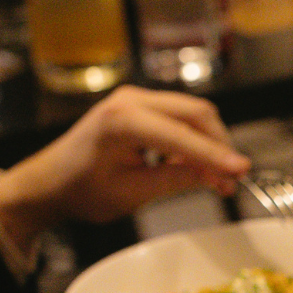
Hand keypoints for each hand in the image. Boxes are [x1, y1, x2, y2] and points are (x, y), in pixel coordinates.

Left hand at [0, 86, 251, 252]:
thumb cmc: (81, 189)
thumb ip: (175, 180)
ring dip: (209, 145)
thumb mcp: (131, 193)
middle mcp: (131, 100)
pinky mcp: (141, 107)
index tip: (242, 171)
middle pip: (196, 114)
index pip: (182, 136)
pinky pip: (180, 118)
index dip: (216, 155)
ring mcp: (136, 99)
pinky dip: (195, 142)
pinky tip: (193, 168)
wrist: (50, 181)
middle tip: (231, 180)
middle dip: (219, 147)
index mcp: (122, 120)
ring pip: (193, 114)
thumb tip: (215, 176)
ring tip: (215, 180)